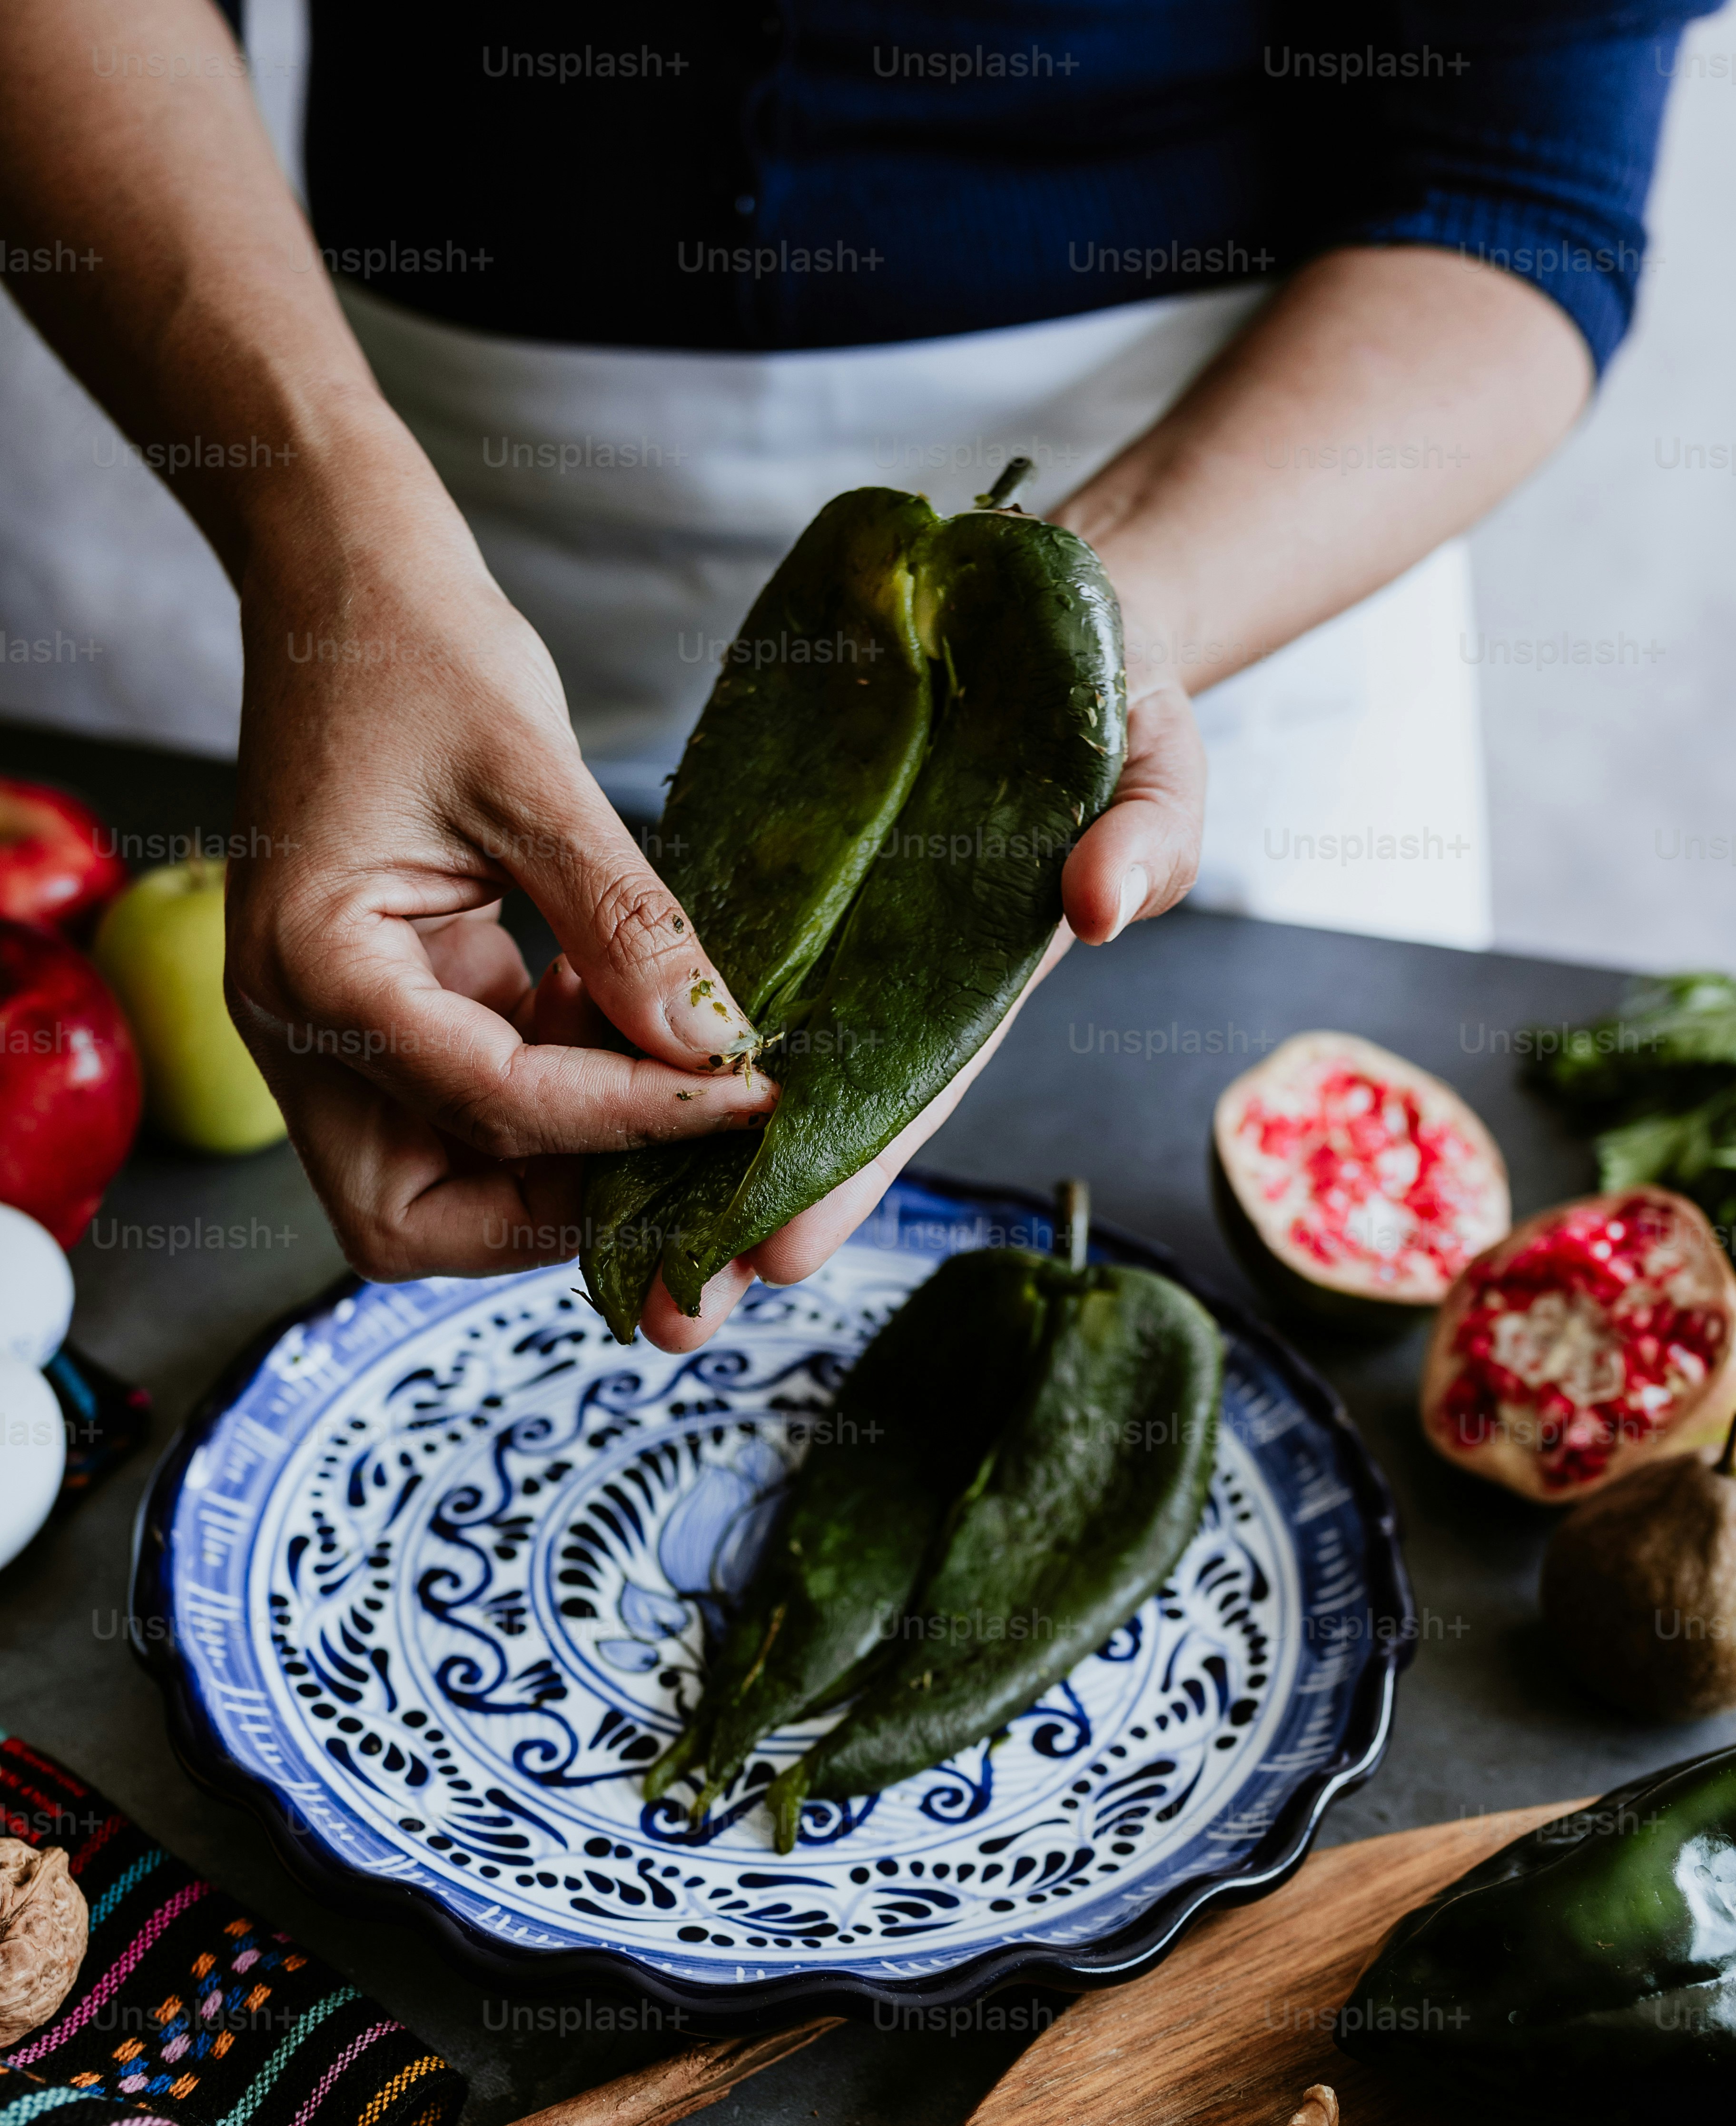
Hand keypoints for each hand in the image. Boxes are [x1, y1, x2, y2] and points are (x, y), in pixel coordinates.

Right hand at [225, 486, 776, 1282]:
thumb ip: (622, 922)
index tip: (745, 1098)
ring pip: (446, 1182)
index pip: (488, 1107)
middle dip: (558, 1206)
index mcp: (310, 973)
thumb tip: (714, 1043)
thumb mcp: (532, 777)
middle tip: (690, 1150)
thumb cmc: (411, 650)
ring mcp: (331, 1035)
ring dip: (562, 1158)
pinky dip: (556, 1093)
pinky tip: (620, 1017)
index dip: (628, 1119)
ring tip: (668, 1074)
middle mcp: (297, 1033)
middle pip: (422, 1218)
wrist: (341, 581)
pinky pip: (470, 1108)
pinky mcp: (384, 1015)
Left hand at [627, 680, 1205, 1351]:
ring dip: (663, 1152)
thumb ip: (1149, 827)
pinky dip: (632, 1022)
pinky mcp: (766, 885)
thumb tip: (1102, 901)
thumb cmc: (1114, 697)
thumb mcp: (1157, 752)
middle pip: (805, 1118)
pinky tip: (564, 1079)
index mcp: (977, 978)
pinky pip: (686, 967)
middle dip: (737, 1216)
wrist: (1035, 616)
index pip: (906, 1096)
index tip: (783, 1253)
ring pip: (729, 1062)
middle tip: (665, 1313)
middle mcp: (889, 981)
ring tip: (595, 1245)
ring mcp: (823, 939)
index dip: (847, 1175)